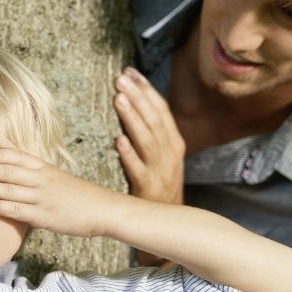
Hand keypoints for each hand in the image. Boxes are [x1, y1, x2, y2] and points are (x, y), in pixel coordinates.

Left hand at [0, 148, 107, 237]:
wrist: (101, 209)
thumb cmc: (77, 195)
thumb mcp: (56, 178)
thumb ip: (36, 175)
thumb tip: (13, 173)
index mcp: (44, 167)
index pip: (16, 156)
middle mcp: (40, 179)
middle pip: (5, 171)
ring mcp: (41, 197)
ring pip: (7, 189)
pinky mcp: (42, 215)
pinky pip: (15, 209)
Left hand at [113, 67, 184, 204]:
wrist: (168, 220)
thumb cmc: (159, 182)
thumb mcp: (162, 154)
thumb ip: (151, 130)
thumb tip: (133, 99)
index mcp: (173, 142)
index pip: (161, 109)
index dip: (146, 89)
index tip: (130, 71)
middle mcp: (170, 153)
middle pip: (154, 120)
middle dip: (137, 97)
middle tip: (120, 78)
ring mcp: (160, 170)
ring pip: (147, 140)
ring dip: (132, 118)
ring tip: (118, 99)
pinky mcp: (148, 188)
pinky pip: (138, 169)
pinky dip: (129, 154)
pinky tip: (118, 141)